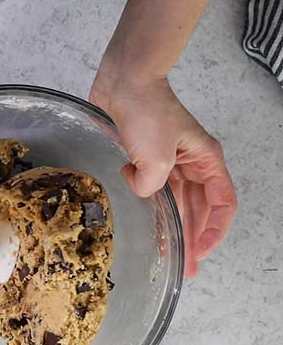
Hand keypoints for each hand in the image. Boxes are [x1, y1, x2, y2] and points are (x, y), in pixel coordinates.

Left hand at [90, 70, 235, 276]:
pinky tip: (131, 187)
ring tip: (163, 246)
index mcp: (206, 161)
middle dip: (191, 234)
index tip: (199, 251)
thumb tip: (142, 191)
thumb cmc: (148, 111)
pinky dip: (140, 189)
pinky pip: (148, 181)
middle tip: (185, 264)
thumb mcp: (156, 158)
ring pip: (172, 197)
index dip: (214, 230)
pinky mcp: (143, 152)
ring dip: (167, 218)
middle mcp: (191, 161)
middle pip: (197, 206)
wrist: (123, 80)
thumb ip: (152, 187)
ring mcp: (167, 156)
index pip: (222, 204)